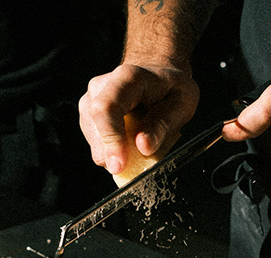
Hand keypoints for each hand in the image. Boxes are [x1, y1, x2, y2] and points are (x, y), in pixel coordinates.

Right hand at [79, 63, 199, 174]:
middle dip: (113, 154)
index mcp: (127, 78)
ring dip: (115, 154)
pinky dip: (113, 152)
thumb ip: (163, 124)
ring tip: (139, 147)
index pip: (107, 108)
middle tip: (136, 166)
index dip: (110, 138)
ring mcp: (90, 102)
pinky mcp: (88, 117)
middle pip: (96, 127)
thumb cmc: (171, 90)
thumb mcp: (181, 104)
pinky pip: (96, 144)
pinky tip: (129, 145)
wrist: (158, 80)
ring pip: (94, 140)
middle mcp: (102, 86)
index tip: (119, 165)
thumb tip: (143, 147)